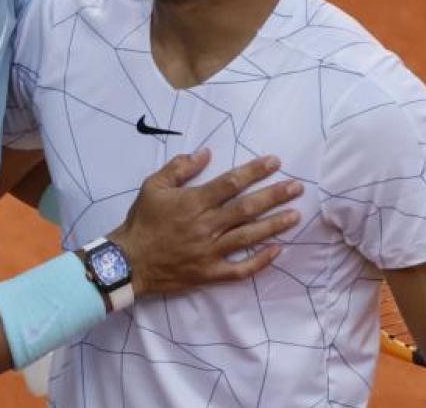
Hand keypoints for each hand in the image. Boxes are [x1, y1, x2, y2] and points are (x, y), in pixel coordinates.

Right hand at [109, 150, 300, 295]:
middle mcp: (206, 225)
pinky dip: (260, 262)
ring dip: (274, 225)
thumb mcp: (153, 186)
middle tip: (297, 187)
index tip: (274, 162)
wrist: (129, 261)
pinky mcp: (209, 273)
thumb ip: (179, 168)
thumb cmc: (142, 221)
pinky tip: (277, 251)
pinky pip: (240, 269)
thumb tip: (205, 153)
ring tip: (295, 215)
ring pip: (249, 236)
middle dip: (274, 196)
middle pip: (247, 208)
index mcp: (194, 202)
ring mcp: (210, 251)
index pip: (231, 183)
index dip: (255, 171)